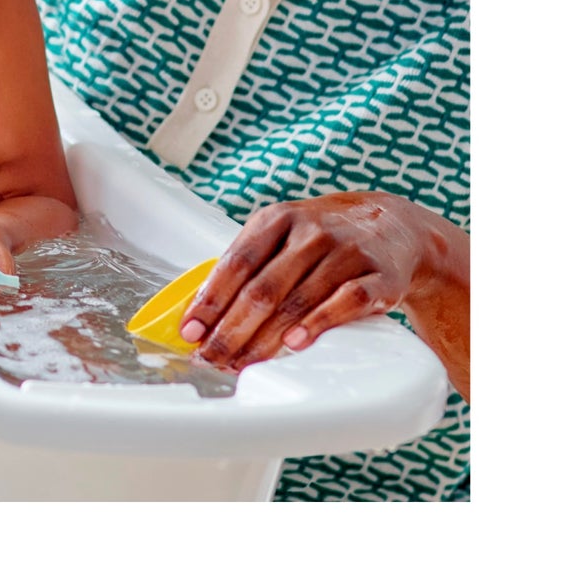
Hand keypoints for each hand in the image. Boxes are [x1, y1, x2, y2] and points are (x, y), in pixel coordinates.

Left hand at [178, 192, 426, 371]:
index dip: (210, 300)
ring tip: (242, 363)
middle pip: (263, 288)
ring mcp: (347, 252)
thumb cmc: (323, 239)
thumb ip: (247, 266)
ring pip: (298, 300)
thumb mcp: (282, 235)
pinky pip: (346, 302)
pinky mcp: (380, 276)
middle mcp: (312, 232)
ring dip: (266, 338)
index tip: (190, 331)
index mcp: (279, 219)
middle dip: (231, 329)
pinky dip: (318, 325)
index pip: (236, 262)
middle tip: (212, 359)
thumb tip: (201, 312)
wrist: (393, 226)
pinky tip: (296, 344)